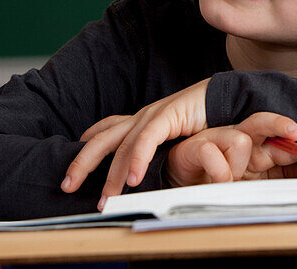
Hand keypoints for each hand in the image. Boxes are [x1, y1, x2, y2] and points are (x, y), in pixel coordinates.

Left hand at [61, 79, 210, 203]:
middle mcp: (141, 116)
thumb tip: (147, 175)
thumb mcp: (176, 138)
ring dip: (110, 175)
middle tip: (67, 186)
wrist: (229, 97)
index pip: (106, 130)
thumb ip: (160, 152)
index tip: (73, 166)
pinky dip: (137, 161)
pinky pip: (146, 141)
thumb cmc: (206, 119)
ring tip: (105, 199)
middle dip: (81, 163)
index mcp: (141, 120)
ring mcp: (152, 114)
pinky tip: (133, 180)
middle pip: (101, 138)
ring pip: (120, 145)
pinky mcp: (168, 114)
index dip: (86, 145)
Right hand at [166, 112, 296, 186]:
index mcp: (257, 146)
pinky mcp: (196, 146)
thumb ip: (279, 177)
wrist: (182, 185)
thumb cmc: (220, 182)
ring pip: (240, 139)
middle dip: (281, 125)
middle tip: (296, 131)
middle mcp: (239, 137)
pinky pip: (213, 153)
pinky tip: (217, 181)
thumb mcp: (253, 184)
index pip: (282, 139)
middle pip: (263, 122)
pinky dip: (218, 171)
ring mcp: (217, 138)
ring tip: (230, 181)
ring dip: (238, 166)